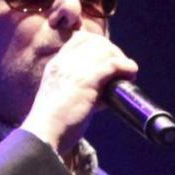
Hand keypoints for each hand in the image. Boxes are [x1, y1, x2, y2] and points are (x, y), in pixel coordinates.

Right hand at [19, 30, 137, 153]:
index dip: (99, 45)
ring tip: (128, 73)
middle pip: (96, 42)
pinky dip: (126, 67)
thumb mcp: (63, 98)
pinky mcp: (87, 81)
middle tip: (122, 68)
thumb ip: (80, 90)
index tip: (109, 59)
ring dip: (121, 59)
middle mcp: (65, 63)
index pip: (80, 39)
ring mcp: (75, 70)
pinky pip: (112, 65)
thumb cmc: (55, 125)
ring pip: (106, 50)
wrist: (44, 134)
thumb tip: (105, 94)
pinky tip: (131, 73)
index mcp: (57, 66)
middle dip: (113, 52)